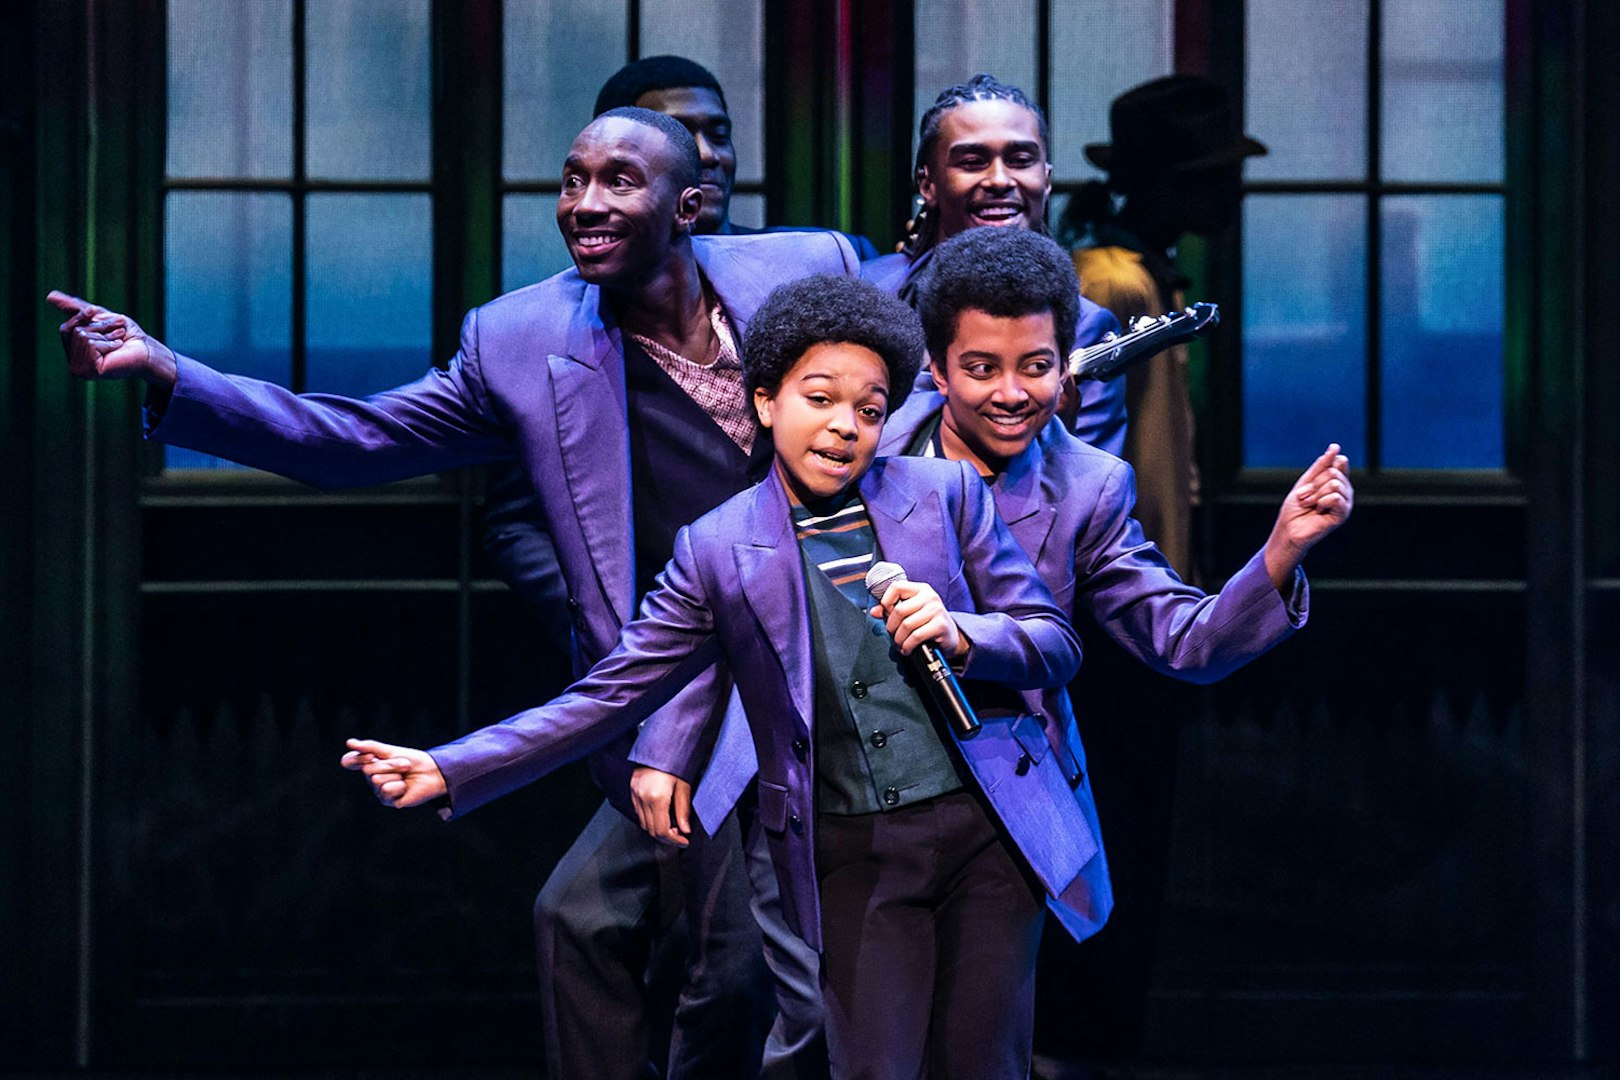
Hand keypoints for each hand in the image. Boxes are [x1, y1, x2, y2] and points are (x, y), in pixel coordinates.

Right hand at [47, 290, 177, 387]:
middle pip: (74, 332)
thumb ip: (75, 309)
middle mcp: (74, 364)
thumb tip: (49, 296)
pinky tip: (118, 349)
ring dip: (105, 335)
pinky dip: (107, 342)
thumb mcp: (98, 317)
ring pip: (82, 337)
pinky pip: (91, 345)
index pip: (65, 329)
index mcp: (74, 354)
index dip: (82, 318)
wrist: (148, 349)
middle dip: (98, 327)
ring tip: (118, 341)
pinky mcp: (90, 371)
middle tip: (117, 332)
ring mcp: (80, 370)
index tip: (99, 315)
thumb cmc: (127, 334)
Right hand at [341, 737, 447, 808]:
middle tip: (405, 765)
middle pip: (368, 769)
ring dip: (396, 774)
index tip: (372, 756)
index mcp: (370, 765)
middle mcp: (371, 779)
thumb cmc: (413, 761)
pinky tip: (405, 787)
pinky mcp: (388, 801)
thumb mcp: (392, 751)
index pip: (350, 761)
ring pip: (376, 780)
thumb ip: (371, 747)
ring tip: (405, 776)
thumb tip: (349, 743)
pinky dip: (399, 786)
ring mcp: (378, 791)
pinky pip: (386, 790)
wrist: (433, 772)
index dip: (358, 759)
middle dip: (390, 764)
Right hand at [630, 767, 692, 846]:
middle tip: (680, 837)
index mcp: (657, 798)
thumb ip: (683, 809)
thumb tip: (685, 830)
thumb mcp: (684, 785)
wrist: (660, 745)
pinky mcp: (632, 790)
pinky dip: (649, 820)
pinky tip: (660, 817)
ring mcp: (635, 794)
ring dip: (658, 830)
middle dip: (667, 838)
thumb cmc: (674, 762)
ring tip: (672, 827)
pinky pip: (639, 813)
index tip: (684, 841)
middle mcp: (643, 798)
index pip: (663, 830)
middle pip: (652, 830)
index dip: (674, 840)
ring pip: (644, 824)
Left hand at [869, 578, 964, 658]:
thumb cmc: (927, 622)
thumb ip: (891, 610)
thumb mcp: (910, 612)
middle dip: (891, 627)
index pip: (896, 587)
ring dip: (899, 639)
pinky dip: (907, 646)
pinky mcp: (940, 625)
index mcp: (920, 589)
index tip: (887, 614)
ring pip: (906, 625)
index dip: (886, 601)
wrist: (950, 636)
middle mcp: (930, 596)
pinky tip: (907, 649)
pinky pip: (916, 636)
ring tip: (900, 644)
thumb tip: (873, 612)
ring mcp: (936, 610)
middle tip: (893, 635)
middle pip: (899, 610)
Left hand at [1263, 443, 1353, 589]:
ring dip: (1316, 494)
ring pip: (1335, 484)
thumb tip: (1335, 447)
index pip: (1339, 462)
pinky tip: (1319, 511)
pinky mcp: (1343, 514)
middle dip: (1314, 484)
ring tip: (1310, 504)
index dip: (1324, 466)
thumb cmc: (1296, 507)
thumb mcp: (1306, 481)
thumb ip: (1321, 465)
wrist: (1289, 528)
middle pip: (1334, 472)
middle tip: (1306, 497)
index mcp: (1336, 481)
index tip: (1311, 480)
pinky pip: (1336, 497)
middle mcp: (1344, 490)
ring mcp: (1345, 502)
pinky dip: (1322, 501)